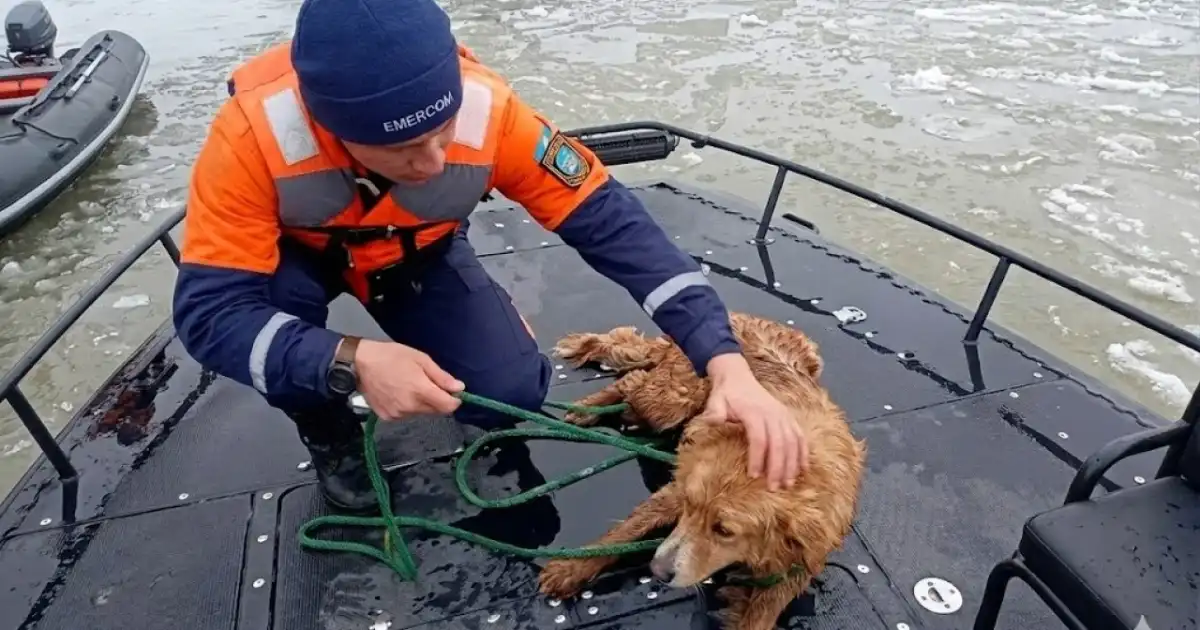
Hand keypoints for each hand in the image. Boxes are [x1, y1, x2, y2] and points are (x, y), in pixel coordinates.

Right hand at [353, 339, 463, 419]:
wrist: (360, 363)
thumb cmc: (391, 356)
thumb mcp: (421, 359)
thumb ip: (441, 377)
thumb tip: (459, 388)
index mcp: (420, 391)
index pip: (448, 407)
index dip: (454, 400)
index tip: (453, 392)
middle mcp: (410, 407)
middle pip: (435, 411)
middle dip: (437, 400)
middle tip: (426, 383)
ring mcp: (397, 414)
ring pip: (420, 413)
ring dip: (421, 403)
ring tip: (408, 385)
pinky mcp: (387, 417)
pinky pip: (405, 415)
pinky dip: (406, 407)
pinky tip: (398, 393)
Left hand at [700, 353, 809, 489]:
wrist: (738, 376)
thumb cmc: (726, 394)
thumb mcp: (716, 401)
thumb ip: (714, 412)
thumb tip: (713, 421)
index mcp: (754, 412)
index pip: (759, 438)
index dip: (757, 458)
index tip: (753, 476)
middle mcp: (772, 414)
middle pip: (779, 444)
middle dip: (778, 467)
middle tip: (774, 488)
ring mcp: (783, 415)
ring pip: (792, 442)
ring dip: (792, 464)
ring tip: (788, 484)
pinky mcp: (789, 418)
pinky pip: (800, 436)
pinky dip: (803, 453)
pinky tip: (803, 469)